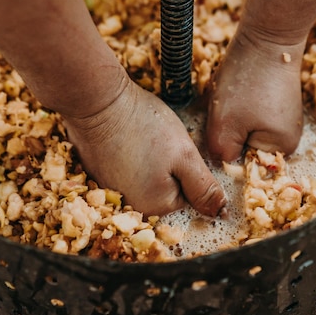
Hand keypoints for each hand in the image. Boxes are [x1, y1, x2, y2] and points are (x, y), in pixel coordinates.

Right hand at [63, 80, 226, 216]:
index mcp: (154, 207)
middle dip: (167, 168)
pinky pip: (125, 170)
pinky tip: (125, 140)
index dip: (187, 170)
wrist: (96, 101)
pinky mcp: (97, 174)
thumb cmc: (143, 125)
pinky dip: (128, 156)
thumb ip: (203, 188)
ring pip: (145, 179)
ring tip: (139, 139)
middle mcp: (130, 207)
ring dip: (147, 161)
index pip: (186, 196)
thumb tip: (219, 213)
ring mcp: (110, 191)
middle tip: (157, 143)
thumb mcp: (185, 156)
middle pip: (165, 190)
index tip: (175, 150)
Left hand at [206, 27, 304, 160]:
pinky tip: (240, 90)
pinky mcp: (277, 104)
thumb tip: (223, 164)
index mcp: (281, 149)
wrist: (267, 35)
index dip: (227, 148)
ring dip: (232, 118)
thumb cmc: (247, 81)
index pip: (244, 164)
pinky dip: (239, 106)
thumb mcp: (225, 124)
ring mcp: (283, 120)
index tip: (224, 126)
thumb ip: (222, 154)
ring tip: (234, 98)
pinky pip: (250, 115)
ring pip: (245, 130)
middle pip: (245, 148)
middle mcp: (288, 139)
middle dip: (229, 133)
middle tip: (228, 109)